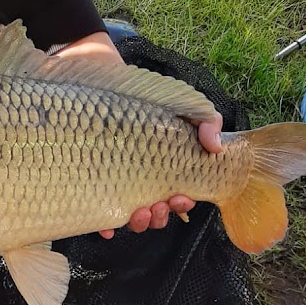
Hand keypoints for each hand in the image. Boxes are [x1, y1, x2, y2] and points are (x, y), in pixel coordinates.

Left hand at [54, 32, 223, 236]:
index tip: (182, 197)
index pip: (176, 196)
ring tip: (139, 211)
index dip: (182, 203)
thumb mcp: (182, 103)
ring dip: (138, 222)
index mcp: (162, 168)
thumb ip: (206, 122)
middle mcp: (140, 179)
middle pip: (154, 211)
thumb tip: (216, 147)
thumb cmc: (142, 94)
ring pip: (129, 216)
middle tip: (159, 206)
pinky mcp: (90, 180)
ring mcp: (114, 181)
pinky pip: (96, 212)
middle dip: (160, 216)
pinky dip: (104, 225)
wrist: (99, 77)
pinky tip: (107, 227)